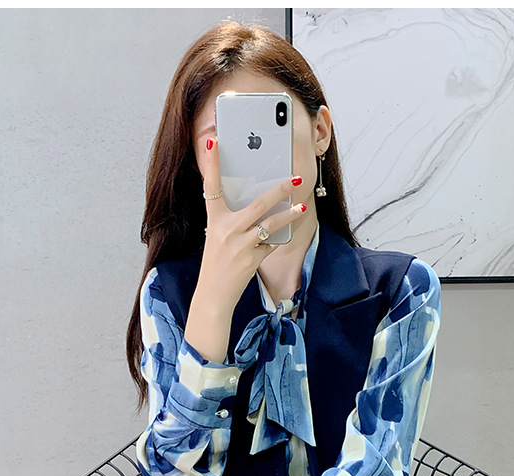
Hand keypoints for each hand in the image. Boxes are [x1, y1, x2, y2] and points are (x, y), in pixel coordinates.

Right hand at [199, 136, 308, 306]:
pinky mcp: (251, 260)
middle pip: (258, 203)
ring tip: (301, 208)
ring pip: (271, 224)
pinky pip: (270, 244)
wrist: (213, 295)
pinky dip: (275, 241)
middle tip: (295, 179)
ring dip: (288, 215)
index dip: (211, 163)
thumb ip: (232, 220)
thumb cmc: (216, 264)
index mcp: (214, 220)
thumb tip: (256, 205)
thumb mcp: (217, 237)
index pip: (211, 186)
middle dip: (279, 190)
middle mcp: (226, 230)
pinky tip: (279, 237)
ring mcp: (240, 245)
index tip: (212, 141)